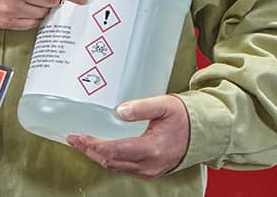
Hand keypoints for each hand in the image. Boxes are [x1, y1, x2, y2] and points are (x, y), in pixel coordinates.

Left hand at [67, 95, 189, 179]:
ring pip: (115, 167)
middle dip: (89, 151)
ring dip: (97, 155)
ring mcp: (149, 171)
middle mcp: (148, 164)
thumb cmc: (185, 118)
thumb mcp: (165, 105)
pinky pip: (123, 168)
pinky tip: (101, 149)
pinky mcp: (149, 171)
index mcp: (152, 149)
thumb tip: (120, 110)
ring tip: (82, 143)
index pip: (114, 151)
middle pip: (110, 161)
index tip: (77, 137)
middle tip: (73, 139)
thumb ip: (142, 107)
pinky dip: (109, 159)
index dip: (92, 145)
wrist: (203, 134)